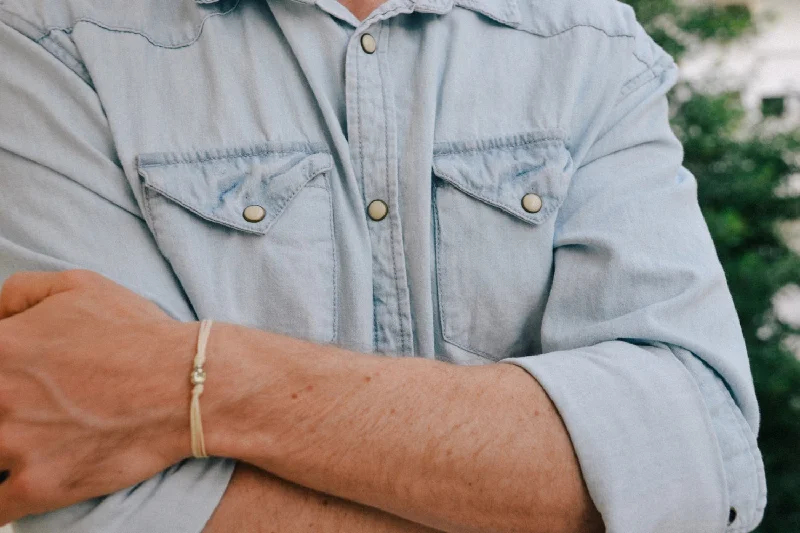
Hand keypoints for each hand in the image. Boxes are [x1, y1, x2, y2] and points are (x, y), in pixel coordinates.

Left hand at [0, 270, 194, 524]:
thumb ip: (18, 293)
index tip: (11, 384)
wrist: (191, 385)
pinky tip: (18, 486)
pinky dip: (4, 499)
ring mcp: (15, 446)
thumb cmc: (139, 334)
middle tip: (26, 410)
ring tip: (30, 443)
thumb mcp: (79, 286)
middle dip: (0, 411)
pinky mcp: (39, 487)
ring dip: (3, 450)